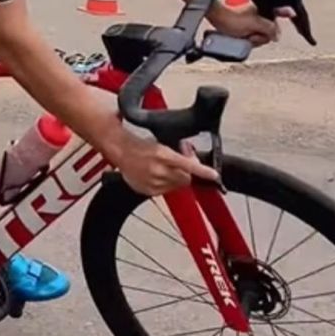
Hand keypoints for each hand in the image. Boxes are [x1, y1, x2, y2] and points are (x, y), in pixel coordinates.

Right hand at [96, 116, 218, 196]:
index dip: (203, 172)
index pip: (189, 166)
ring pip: (176, 186)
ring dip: (175, 179)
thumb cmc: (140, 144)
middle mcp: (158, 170)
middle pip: (185, 178)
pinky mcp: (147, 191)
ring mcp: (152, 182)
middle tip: (180, 164)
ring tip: (164, 169)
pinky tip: (156, 175)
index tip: (214, 176)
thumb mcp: (162, 144)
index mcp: (163, 155)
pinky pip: (164, 191)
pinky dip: (165, 185)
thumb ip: (178, 152)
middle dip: (187, 172)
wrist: (119, 150)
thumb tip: (192, 159)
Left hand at [207, 0, 294, 46]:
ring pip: (264, 37)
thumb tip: (278, 36)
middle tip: (252, 35)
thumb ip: (269, 29)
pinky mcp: (250, 31)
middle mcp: (262, 16)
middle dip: (263, 36)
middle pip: (272, 32)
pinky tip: (244, 39)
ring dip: (255, 39)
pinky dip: (250, 41)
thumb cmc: (232, 19)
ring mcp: (256, 24)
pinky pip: (256, 40)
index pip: (282, 12)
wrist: (216, 20)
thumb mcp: (254, 24)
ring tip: (245, 36)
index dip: (288, 14)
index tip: (293, 15)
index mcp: (265, 9)